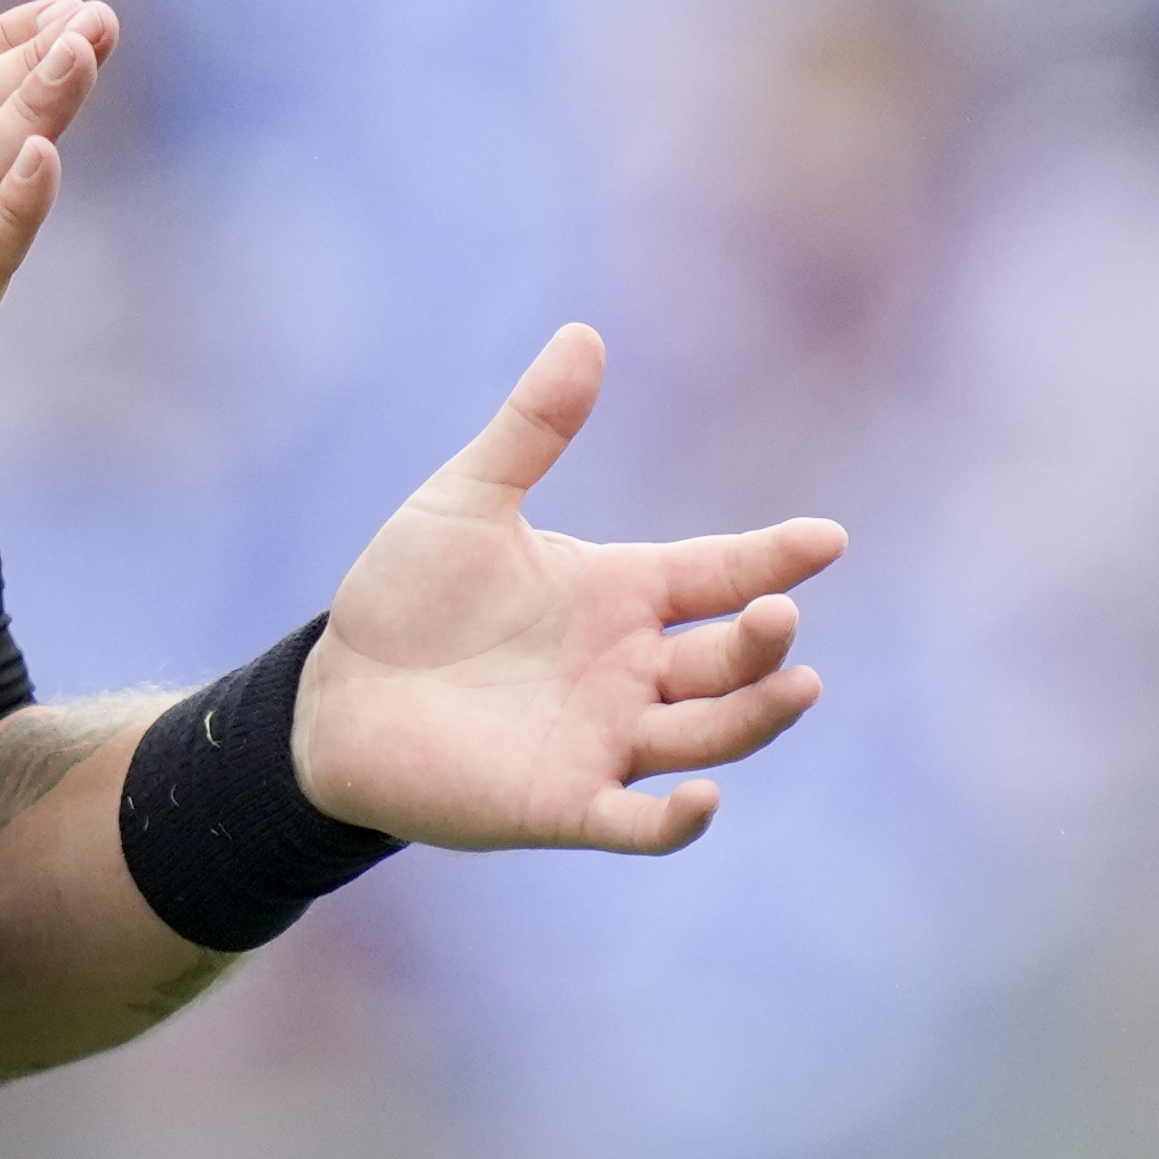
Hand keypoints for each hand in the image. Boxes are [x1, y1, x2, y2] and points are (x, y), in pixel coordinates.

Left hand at [295, 325, 844, 854]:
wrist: (332, 695)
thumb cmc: (404, 596)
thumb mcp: (467, 499)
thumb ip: (532, 429)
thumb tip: (584, 335)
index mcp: (622, 593)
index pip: (721, 571)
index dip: (776, 556)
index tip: (826, 538)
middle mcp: (632, 669)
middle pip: (728, 658)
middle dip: (764, 638)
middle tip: (777, 612)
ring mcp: (607, 740)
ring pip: (709, 734)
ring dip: (756, 716)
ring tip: (796, 685)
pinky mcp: (566, 804)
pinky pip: (639, 824)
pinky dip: (677, 822)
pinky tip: (704, 800)